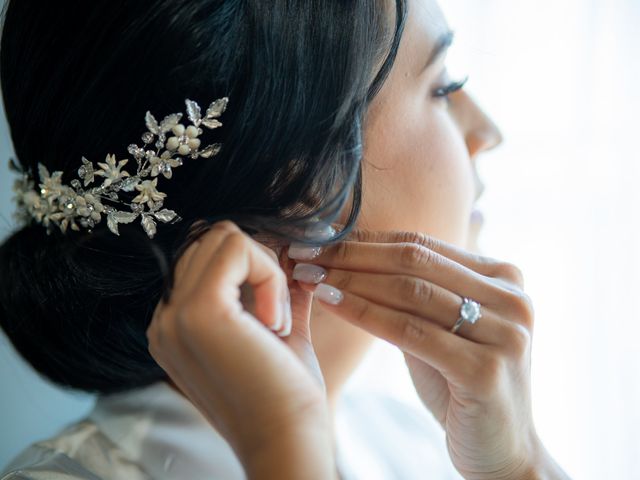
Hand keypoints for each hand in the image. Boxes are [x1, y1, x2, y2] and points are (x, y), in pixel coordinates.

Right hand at [146, 221, 335, 476]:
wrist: (286, 441)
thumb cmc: (284, 394)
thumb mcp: (275, 331)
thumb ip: (274, 291)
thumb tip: (292, 254)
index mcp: (175, 327)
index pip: (203, 259)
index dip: (248, 271)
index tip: (273, 310)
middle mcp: (165, 320)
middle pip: (210, 241)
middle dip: (257, 265)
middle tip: (275, 317)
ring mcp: (175, 315)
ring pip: (224, 237)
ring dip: (264, 270)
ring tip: (273, 322)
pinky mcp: (199, 311)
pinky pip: (237, 248)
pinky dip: (268, 275)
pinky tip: (273, 323)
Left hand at [290, 229, 543, 479]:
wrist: (501, 448)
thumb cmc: (461, 384)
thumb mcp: (440, 327)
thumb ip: (413, 292)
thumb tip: (348, 255)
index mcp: (504, 277)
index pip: (420, 244)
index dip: (364, 240)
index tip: (317, 241)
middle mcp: (512, 299)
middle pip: (413, 261)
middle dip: (350, 255)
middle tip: (304, 254)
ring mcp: (504, 334)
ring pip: (409, 292)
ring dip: (349, 280)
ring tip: (307, 276)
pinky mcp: (486, 370)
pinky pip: (409, 331)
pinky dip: (362, 312)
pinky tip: (328, 301)